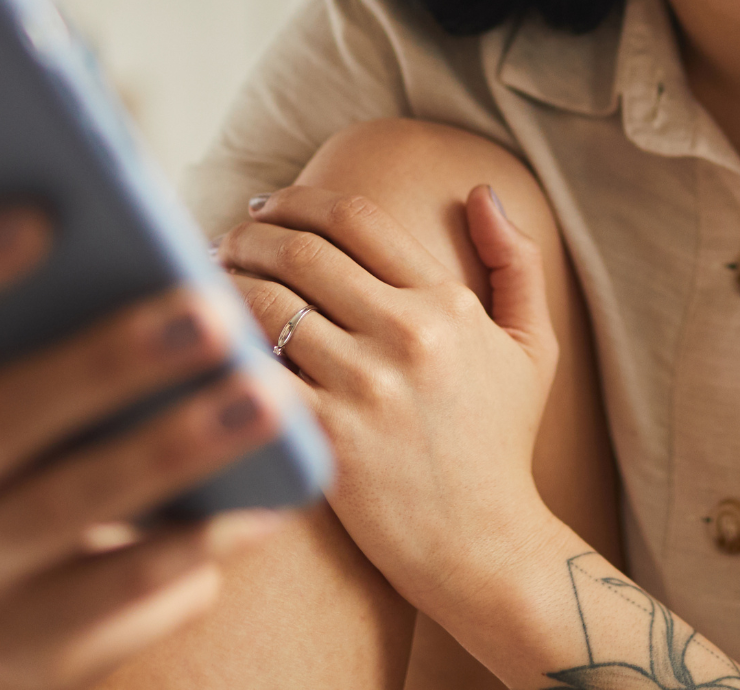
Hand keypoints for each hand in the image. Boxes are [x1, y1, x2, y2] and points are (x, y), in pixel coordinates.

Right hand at [0, 205, 296, 689]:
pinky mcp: (21, 638)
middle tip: (213, 312)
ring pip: (63, 507)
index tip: (41, 215)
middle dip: (107, 360)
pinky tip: (261, 510)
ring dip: (171, 451)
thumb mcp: (3, 364)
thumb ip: (8, 284)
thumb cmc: (28, 431)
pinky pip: (107, 599)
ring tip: (268, 401)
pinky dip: (187, 553)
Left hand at [216, 185, 557, 612]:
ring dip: (227, 282)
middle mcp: (406, 334)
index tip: (271, 205)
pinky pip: (256, 373)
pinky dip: (225, 349)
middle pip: (302, 252)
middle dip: (251, 234)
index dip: (301, 200)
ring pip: (267, 304)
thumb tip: (483, 191)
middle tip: (228, 240)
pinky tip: (211, 347)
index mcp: (447, 303)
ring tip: (208, 284)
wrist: (486, 549)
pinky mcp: (327, 440)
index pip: (357, 218)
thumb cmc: (502, 445)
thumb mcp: (532, 347)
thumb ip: (517, 262)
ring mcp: (365, 388)